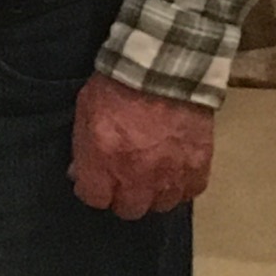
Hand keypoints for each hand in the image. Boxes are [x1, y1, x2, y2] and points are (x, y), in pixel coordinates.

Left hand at [69, 73, 213, 218]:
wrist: (165, 66)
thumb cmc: (118, 85)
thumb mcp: (85, 111)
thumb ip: (82, 148)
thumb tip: (78, 173)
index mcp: (104, 160)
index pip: (94, 199)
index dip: (93, 189)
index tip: (96, 180)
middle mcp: (137, 175)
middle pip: (128, 210)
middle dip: (122, 196)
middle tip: (125, 178)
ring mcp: (170, 173)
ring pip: (160, 205)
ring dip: (154, 194)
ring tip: (152, 176)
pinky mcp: (197, 165)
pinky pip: (189, 191)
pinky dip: (182, 184)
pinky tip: (176, 170)